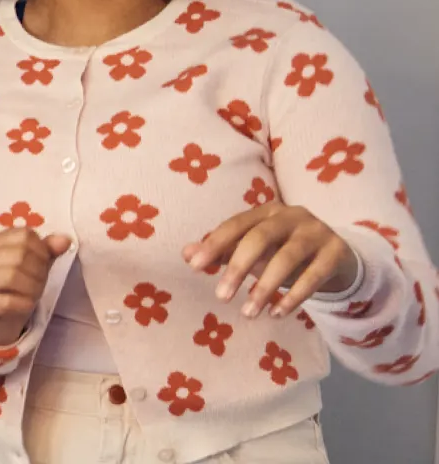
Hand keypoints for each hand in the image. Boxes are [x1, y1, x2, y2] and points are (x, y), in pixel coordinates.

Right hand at [0, 228, 71, 346]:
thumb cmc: (12, 290)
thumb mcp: (30, 268)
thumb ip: (46, 251)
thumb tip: (65, 240)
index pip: (24, 235)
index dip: (42, 250)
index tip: (43, 265)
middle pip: (19, 254)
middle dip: (39, 271)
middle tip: (40, 283)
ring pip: (12, 275)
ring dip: (32, 287)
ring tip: (34, 295)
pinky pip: (8, 301)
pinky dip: (24, 303)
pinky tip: (26, 305)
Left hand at [184, 202, 357, 318]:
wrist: (338, 255)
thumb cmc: (285, 251)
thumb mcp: (256, 250)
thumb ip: (224, 251)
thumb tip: (186, 254)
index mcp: (266, 211)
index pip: (236, 224)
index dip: (215, 244)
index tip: (195, 267)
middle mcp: (292, 216)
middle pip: (260, 238)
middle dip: (239, 267)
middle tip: (221, 296)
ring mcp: (317, 232)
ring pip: (288, 258)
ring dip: (265, 287)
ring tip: (248, 312)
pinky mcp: (336, 252)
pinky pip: (314, 275)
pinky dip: (294, 296)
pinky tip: (276, 313)